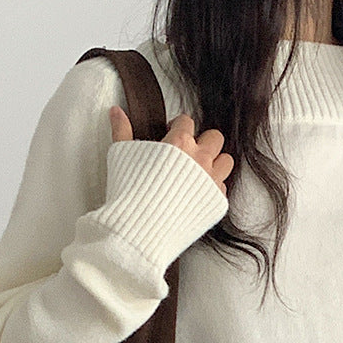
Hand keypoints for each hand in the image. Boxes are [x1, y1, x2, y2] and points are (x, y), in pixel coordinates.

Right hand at [108, 106, 234, 197]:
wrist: (141, 230)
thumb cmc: (130, 194)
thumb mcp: (121, 155)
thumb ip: (122, 130)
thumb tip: (116, 112)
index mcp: (180, 143)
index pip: (187, 122)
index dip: (177, 127)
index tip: (171, 135)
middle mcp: (200, 159)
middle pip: (214, 138)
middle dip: (202, 141)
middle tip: (188, 152)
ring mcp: (211, 182)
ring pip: (226, 161)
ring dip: (215, 162)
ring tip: (199, 171)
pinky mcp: (216, 203)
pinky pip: (223, 188)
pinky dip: (213, 188)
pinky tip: (198, 192)